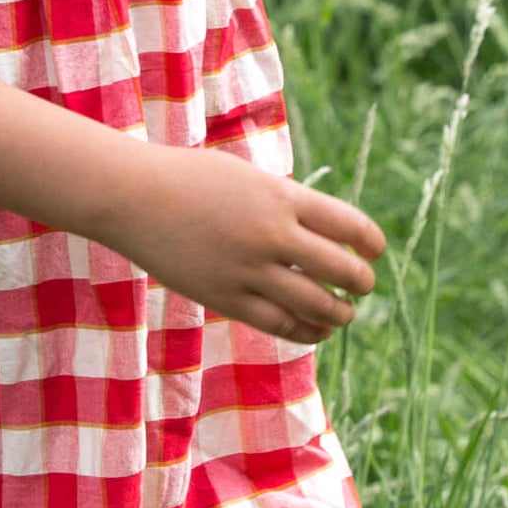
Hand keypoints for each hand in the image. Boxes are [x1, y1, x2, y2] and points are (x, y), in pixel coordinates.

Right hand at [101, 142, 384, 343]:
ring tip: (344, 313)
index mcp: (281, 196)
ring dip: (339, 313)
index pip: (349, 225)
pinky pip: (280, 324)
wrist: (133, 196)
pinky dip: (306, 330)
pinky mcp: (227, 298)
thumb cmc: (188, 178)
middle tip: (363, 285)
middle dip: (360, 281)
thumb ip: (283, 202)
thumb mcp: (246, 177)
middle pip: (341, 269)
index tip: (375, 251)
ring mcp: (250, 269)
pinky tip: (315, 329)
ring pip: (316, 305)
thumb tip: (321, 233)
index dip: (370, 242)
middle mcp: (272, 233)